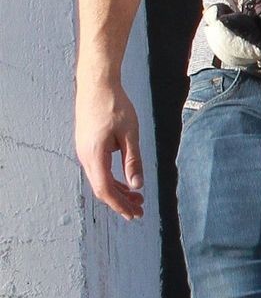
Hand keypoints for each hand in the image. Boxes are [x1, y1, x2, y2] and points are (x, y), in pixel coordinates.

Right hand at [75, 78, 144, 219]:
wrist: (97, 84)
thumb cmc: (114, 105)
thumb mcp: (130, 134)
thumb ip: (133, 161)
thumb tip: (137, 185)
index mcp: (94, 155)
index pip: (105, 189)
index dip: (120, 205)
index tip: (134, 214)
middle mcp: (85, 156)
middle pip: (102, 188)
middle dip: (121, 202)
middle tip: (139, 211)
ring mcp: (84, 151)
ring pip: (100, 179)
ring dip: (118, 190)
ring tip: (137, 197)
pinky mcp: (87, 145)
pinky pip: (99, 169)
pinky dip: (113, 178)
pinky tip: (126, 181)